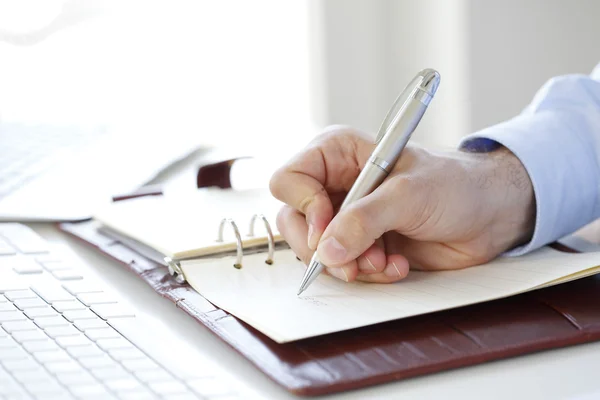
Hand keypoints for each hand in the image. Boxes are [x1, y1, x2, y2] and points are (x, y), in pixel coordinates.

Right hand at [269, 126, 535, 282]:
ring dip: (350, 264)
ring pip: (316, 250)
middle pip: (294, 220)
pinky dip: (367, 273)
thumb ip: (365, 220)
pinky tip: (396, 265)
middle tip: (352, 262)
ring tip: (385, 260)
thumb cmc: (454, 185)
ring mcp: (345, 217)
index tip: (328, 230)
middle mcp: (334, 184)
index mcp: (338, 154)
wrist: (486, 215)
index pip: (290, 178)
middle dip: (324, 247)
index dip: (304, 206)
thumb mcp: (409, 195)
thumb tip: (327, 250)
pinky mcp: (359, 244)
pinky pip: (342, 266)